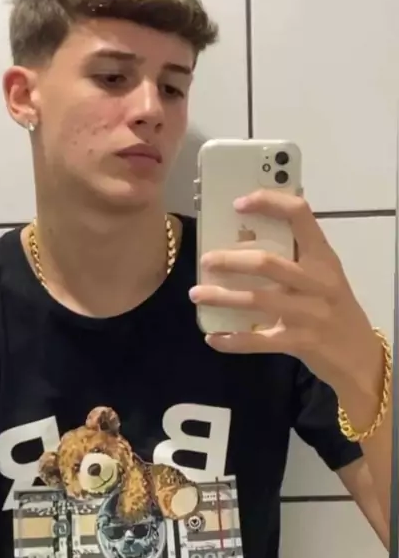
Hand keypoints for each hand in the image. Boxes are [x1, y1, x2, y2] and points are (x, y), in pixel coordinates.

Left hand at [189, 190, 381, 393]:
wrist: (359, 354)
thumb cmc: (333, 306)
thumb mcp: (324, 275)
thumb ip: (295, 257)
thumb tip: (242, 238)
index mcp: (323, 257)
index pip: (299, 215)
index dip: (269, 203)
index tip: (239, 203)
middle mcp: (318, 282)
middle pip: (268, 263)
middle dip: (231, 260)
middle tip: (206, 260)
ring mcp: (311, 313)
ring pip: (257, 300)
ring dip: (222, 297)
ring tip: (196, 294)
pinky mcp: (301, 342)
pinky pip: (259, 340)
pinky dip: (233, 340)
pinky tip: (212, 337)